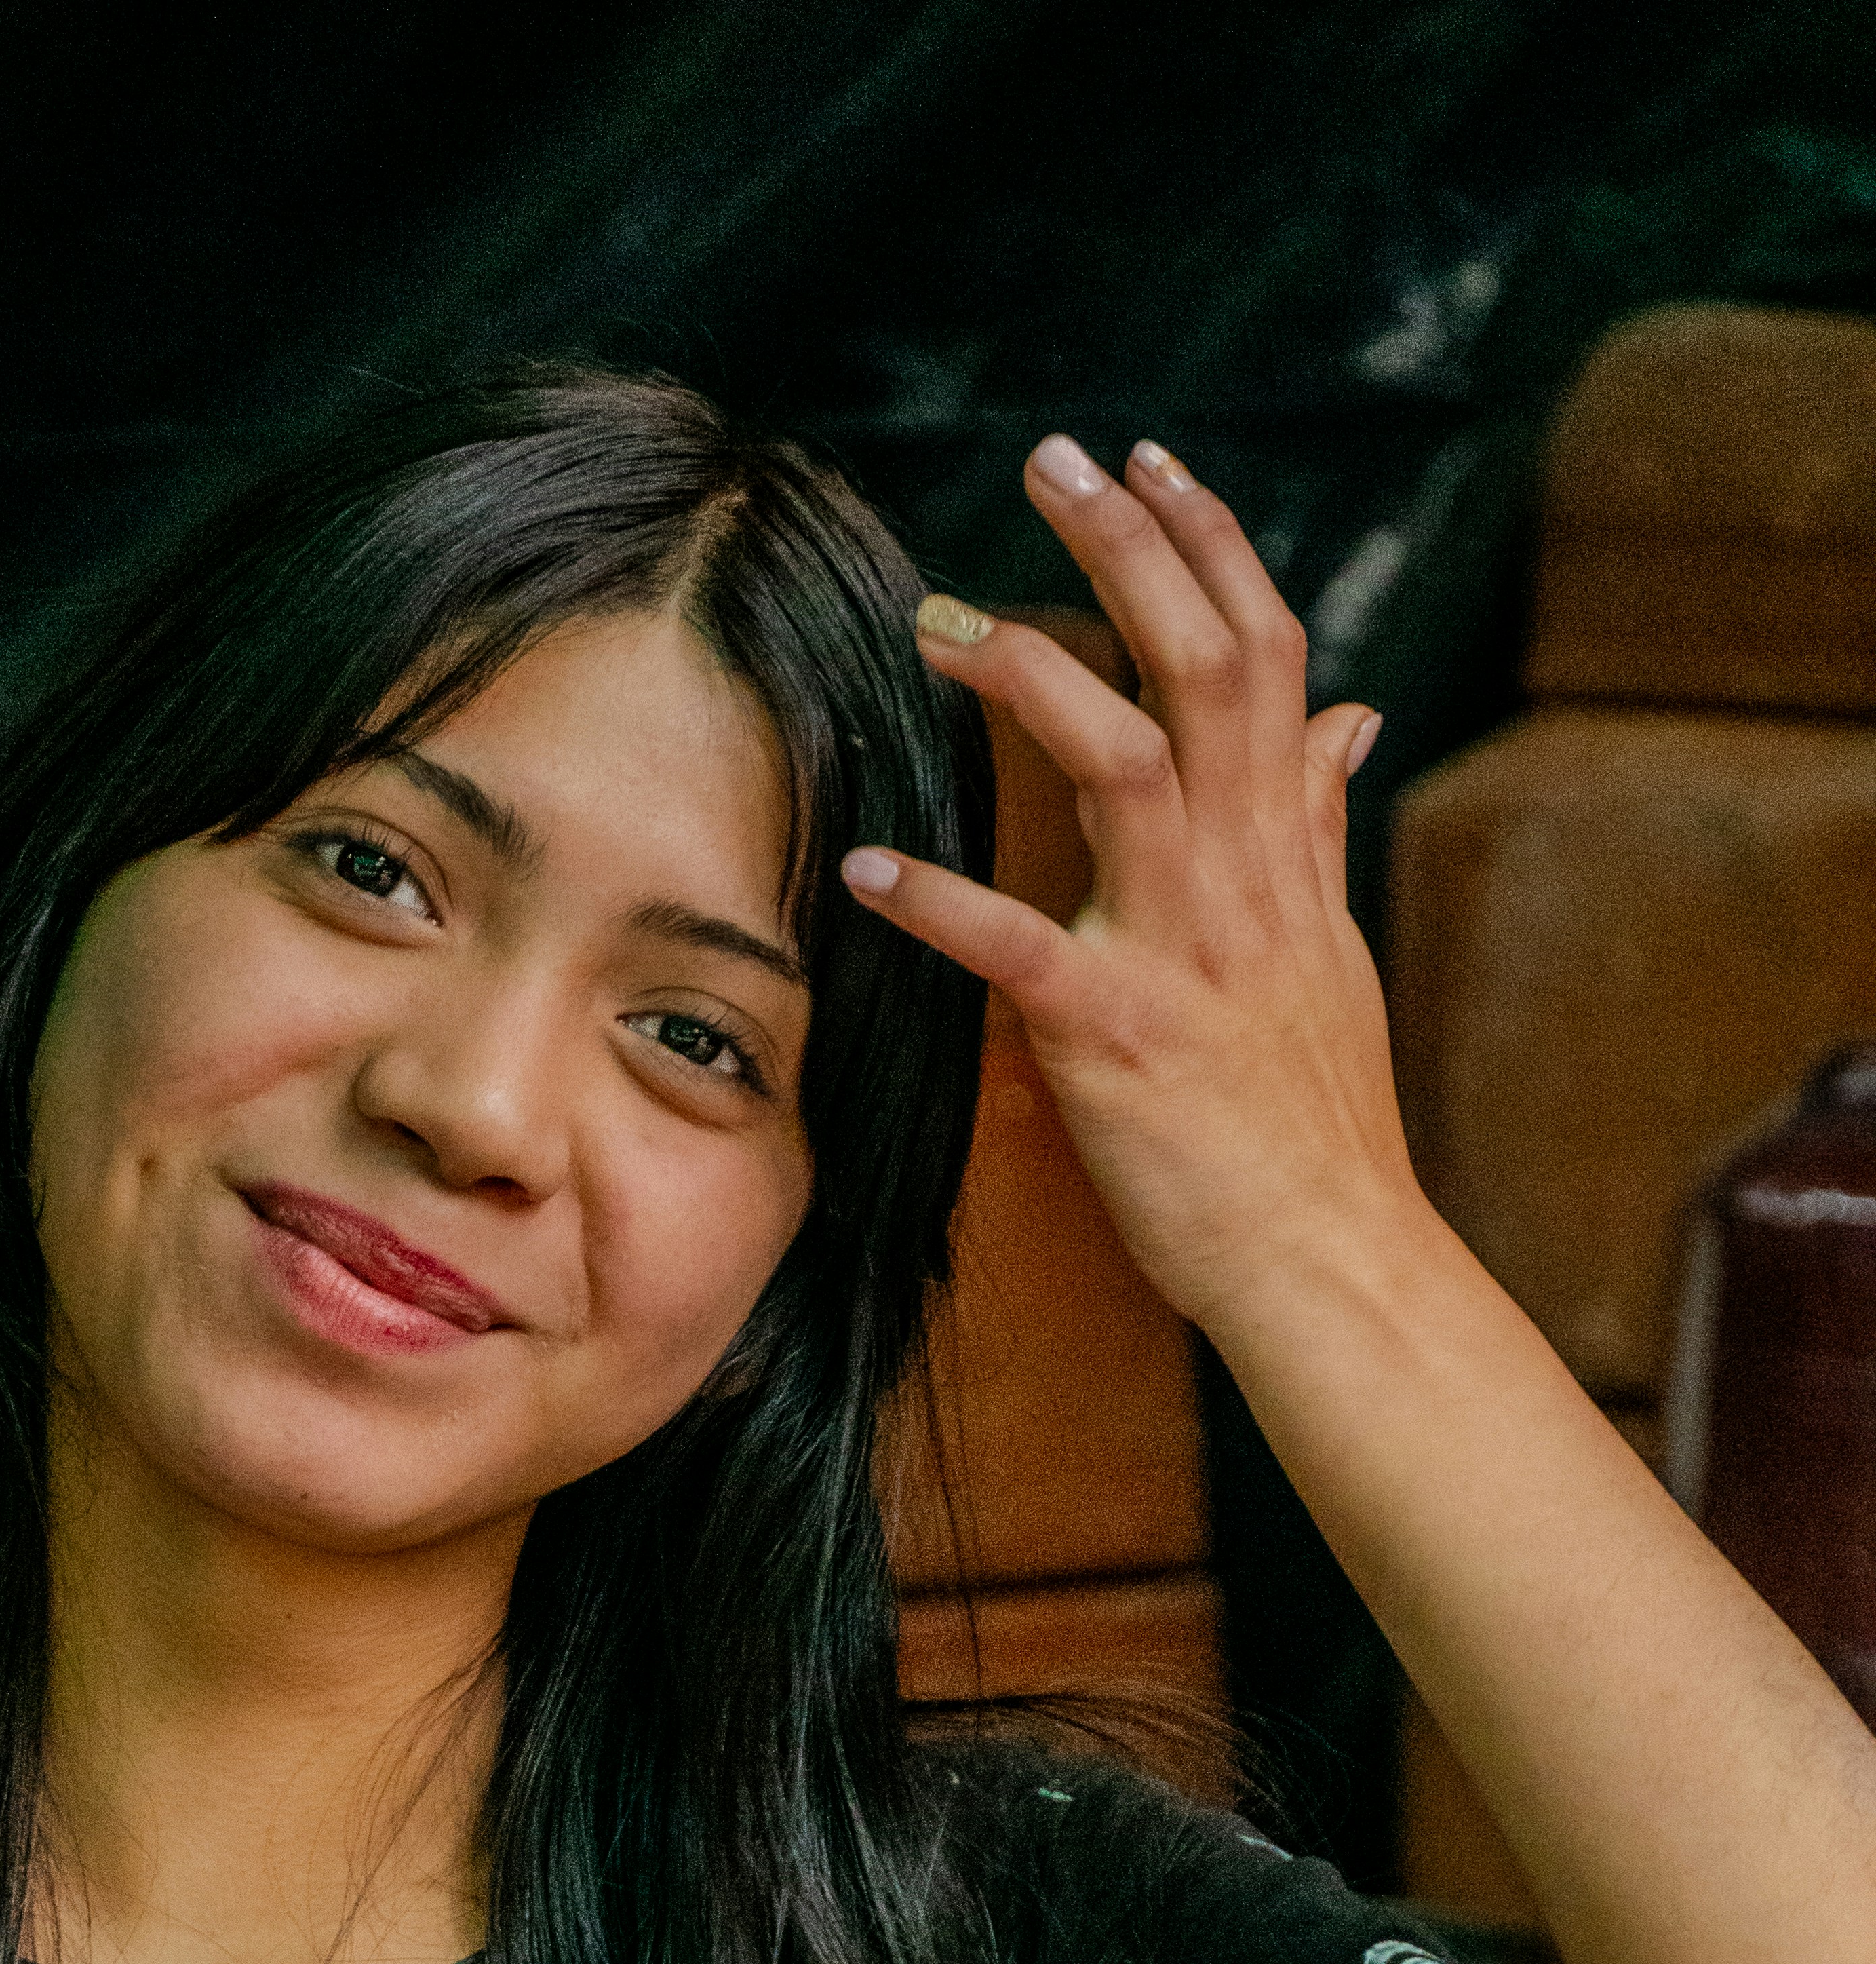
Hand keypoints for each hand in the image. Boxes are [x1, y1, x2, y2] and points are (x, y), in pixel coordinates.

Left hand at [843, 435, 1421, 1339]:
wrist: (1334, 1256)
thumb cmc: (1316, 1120)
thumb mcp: (1331, 950)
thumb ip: (1317, 824)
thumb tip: (1349, 714)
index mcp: (1286, 851)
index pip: (1265, 653)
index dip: (1209, 543)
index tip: (1147, 459)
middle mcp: (1245, 878)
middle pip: (1203, 664)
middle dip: (1132, 545)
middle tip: (1051, 458)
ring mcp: (1186, 955)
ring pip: (1129, 761)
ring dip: (1034, 674)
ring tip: (941, 618)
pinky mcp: (1119, 1041)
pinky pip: (1019, 948)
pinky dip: (937, 900)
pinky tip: (862, 864)